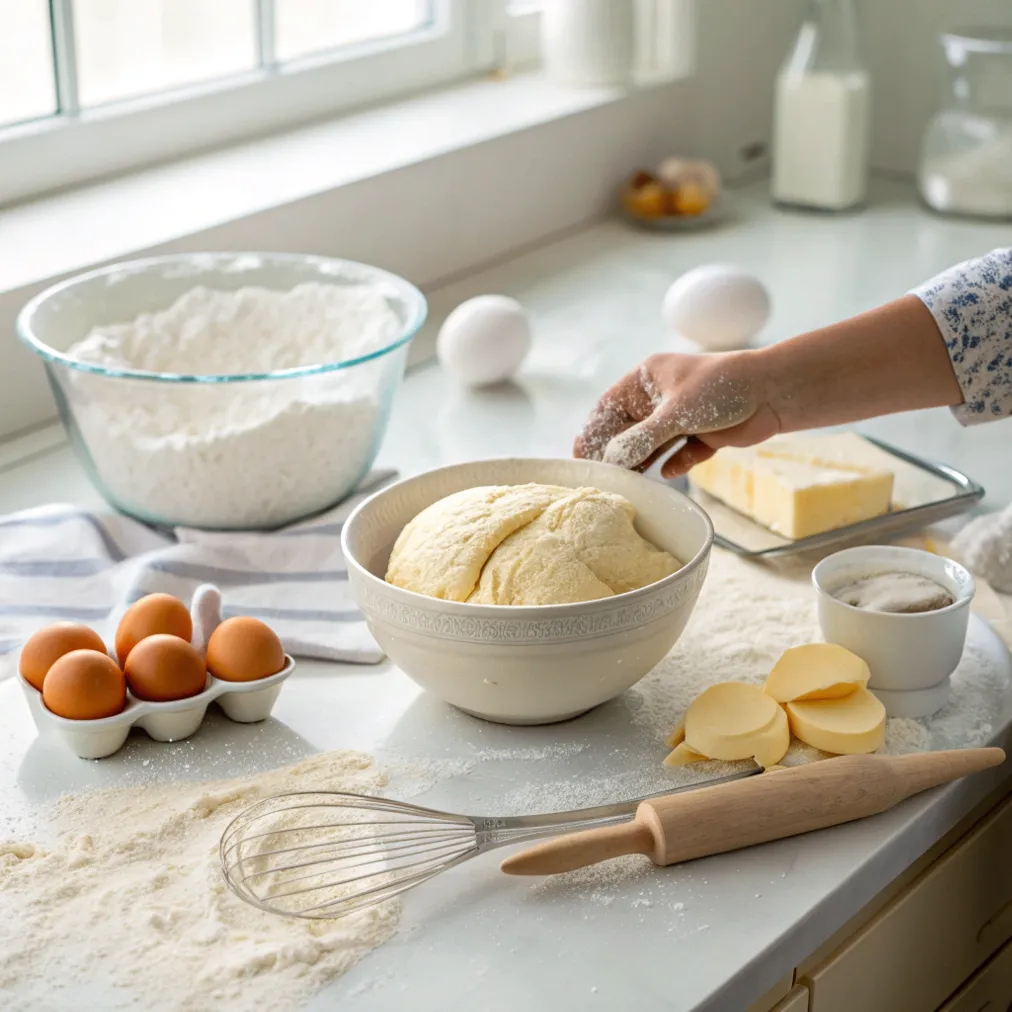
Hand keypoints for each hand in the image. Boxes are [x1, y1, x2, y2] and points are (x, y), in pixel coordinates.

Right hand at [573, 352, 779, 477]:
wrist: (773, 392)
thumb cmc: (721, 387)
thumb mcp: (674, 413)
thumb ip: (642, 439)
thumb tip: (613, 460)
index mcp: (646, 381)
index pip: (608, 408)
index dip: (593, 432)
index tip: (583, 456)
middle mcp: (659, 399)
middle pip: (627, 430)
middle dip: (619, 453)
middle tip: (607, 478)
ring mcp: (680, 417)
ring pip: (652, 445)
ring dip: (644, 462)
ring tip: (632, 481)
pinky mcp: (701, 435)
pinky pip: (679, 453)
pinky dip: (674, 464)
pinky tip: (669, 472)